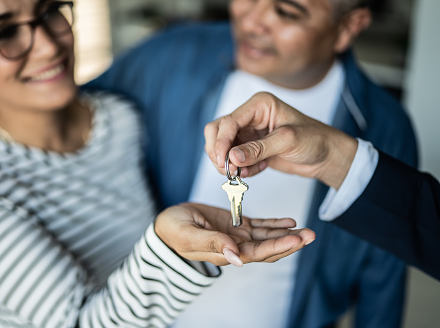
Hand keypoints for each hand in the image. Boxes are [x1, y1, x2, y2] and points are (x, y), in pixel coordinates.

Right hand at [154, 202, 314, 266]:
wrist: (166, 224)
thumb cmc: (173, 231)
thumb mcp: (190, 235)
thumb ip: (213, 244)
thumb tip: (238, 258)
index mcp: (226, 252)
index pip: (257, 253)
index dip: (278, 247)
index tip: (296, 239)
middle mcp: (236, 247)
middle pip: (268, 248)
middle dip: (290, 242)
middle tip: (311, 234)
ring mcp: (237, 236)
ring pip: (267, 237)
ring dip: (287, 234)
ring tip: (307, 229)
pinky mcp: (235, 224)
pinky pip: (259, 225)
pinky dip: (274, 224)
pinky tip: (289, 220)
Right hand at [204, 92, 357, 188]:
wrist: (326, 155)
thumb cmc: (315, 139)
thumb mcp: (288, 141)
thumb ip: (258, 149)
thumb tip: (232, 157)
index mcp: (259, 105)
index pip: (228, 121)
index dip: (222, 142)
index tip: (222, 161)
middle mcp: (250, 116)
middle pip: (218, 131)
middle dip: (219, 152)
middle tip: (227, 170)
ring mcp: (248, 133)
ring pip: (222, 147)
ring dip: (228, 163)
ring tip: (244, 173)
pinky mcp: (249, 148)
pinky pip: (233, 159)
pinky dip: (240, 169)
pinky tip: (258, 170)